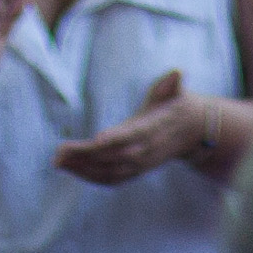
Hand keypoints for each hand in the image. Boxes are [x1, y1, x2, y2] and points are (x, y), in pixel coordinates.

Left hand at [54, 69, 211, 185]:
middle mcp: (146, 150)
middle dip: (86, 156)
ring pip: (109, 172)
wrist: (193, 132)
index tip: (95, 140)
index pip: (132, 136)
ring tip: (58, 161)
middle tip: (59, 152)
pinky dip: (90, 177)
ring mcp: (141, 164)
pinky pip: (111, 180)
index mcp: (153, 128)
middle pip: (114, 157)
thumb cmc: (176, 106)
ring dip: (82, 169)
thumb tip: (177, 72)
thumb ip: (170, 84)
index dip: (114, 140)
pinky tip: (71, 169)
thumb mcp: (175, 91)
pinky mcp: (135, 172)